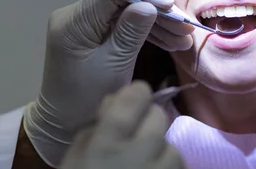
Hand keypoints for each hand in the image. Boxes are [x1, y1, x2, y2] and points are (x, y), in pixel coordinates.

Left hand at [23, 0, 193, 166]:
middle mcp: (76, 15)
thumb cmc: (86, 98)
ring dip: (157, 24)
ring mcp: (85, 24)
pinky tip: (171, 42)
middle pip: (123, 1)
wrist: (63, 124)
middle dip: (157, 12)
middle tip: (186, 26)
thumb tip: (150, 5)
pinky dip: (146, 33)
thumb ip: (131, 32)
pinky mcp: (94, 34)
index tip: (173, 6)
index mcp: (74, 20)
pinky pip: (123, 25)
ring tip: (184, 39)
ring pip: (127, 12)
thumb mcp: (113, 65)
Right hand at [60, 81, 185, 168]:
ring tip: (145, 158)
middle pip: (158, 118)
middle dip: (148, 121)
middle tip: (136, 133)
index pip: (136, 97)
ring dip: (161, 149)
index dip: (137, 94)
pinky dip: (168, 167)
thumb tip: (114, 100)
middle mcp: (138, 154)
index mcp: (107, 142)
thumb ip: (94, 126)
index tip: (132, 98)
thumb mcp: (74, 157)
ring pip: (172, 147)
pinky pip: (180, 167)